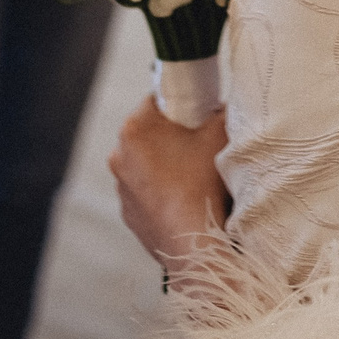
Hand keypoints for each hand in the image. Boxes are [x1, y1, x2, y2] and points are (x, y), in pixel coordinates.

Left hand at [108, 94, 230, 272]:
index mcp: (135, 128)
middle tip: (199, 142)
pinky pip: (145, 191)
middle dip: (172, 133)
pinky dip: (161, 190)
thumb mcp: (219, 136)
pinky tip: (184, 197)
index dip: (181, 102)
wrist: (192, 240)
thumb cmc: (202, 183)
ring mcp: (121, 186)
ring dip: (165, 163)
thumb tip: (219, 108)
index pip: (157, 98)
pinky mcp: (127, 211)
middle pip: (149, 131)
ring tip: (193, 175)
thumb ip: (219, 112)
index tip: (197, 112)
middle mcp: (119, 155)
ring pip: (145, 162)